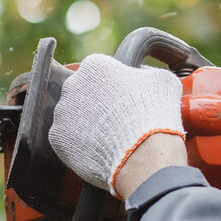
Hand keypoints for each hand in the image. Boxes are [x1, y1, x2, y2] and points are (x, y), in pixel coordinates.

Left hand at [48, 54, 184, 196]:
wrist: (143, 154)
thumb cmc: (154, 115)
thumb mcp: (162, 82)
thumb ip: (146, 73)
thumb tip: (142, 76)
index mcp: (95, 66)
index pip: (99, 72)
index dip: (113, 87)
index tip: (122, 99)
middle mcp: (72, 85)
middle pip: (82, 93)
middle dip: (95, 105)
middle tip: (115, 120)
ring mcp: (63, 113)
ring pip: (73, 117)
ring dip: (86, 125)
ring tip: (109, 138)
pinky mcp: (58, 138)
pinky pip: (68, 139)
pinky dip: (81, 144)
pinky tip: (99, 150)